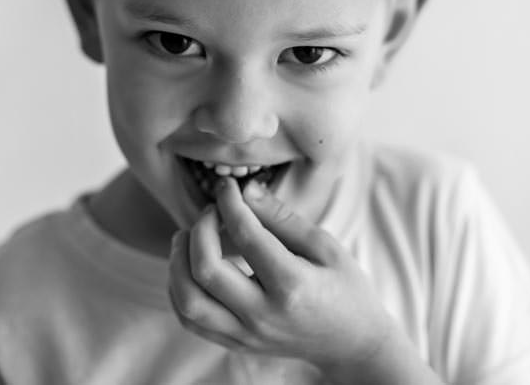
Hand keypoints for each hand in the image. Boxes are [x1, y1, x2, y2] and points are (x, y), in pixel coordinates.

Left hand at [167, 178, 435, 382]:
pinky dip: (179, 290)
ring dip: (178, 262)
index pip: (246, 235)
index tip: (226, 186)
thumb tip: (247, 190)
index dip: (230, 203)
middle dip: (199, 229)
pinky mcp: (237, 343)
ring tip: (187, 237)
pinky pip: (191, 320)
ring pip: (188, 301)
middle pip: (206, 269)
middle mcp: (263, 314)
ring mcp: (247, 334)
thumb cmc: (345, 288)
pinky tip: (188, 267)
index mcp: (292, 284)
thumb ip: (282, 219)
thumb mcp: (326, 247)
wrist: (352, 343)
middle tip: (210, 211)